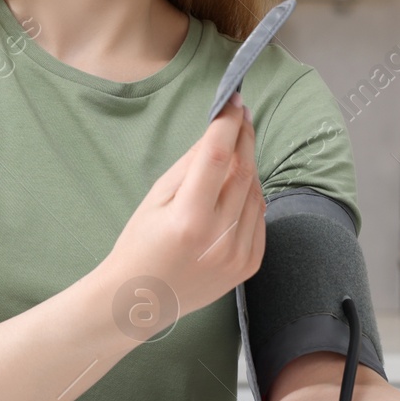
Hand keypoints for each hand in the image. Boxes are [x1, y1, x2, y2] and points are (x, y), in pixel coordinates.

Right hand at [104, 92, 265, 323]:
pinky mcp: (249, 266)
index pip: (216, 157)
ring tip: (231, 155)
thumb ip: (189, 165)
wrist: (141, 299)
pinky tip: (234, 192)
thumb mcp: (154, 198)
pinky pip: (259, 217)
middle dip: (244, 137)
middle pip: (244, 172)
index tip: (233, 101)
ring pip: (256, 192)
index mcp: (188, 219)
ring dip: (247, 167)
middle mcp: (219, 239)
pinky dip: (251, 197)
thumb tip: (218, 132)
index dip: (227, 124)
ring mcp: (238, 255)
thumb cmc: (140, 245)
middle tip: (240, 115)